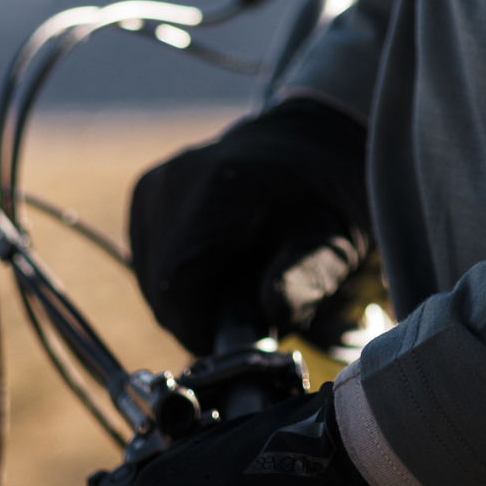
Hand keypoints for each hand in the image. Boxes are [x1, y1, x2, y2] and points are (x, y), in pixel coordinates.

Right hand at [127, 99, 373, 355]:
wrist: (307, 145)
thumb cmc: (326, 197)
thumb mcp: (337, 241)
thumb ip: (308, 280)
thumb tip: (268, 309)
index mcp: (224, 183)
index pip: (178, 279)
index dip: (199, 325)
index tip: (236, 340)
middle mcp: (176, 178)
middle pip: (161, 282)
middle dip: (198, 316)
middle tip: (247, 315)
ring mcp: (156, 184)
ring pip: (150, 276)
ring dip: (188, 299)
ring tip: (238, 284)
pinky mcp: (147, 193)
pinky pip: (148, 259)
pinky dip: (178, 278)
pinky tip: (218, 264)